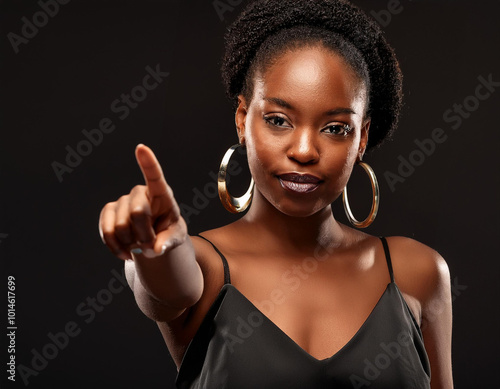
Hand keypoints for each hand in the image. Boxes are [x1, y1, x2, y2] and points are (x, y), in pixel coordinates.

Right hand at [99, 144, 186, 259]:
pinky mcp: (108, 212)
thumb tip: (157, 249)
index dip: (148, 163)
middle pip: (137, 213)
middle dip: (145, 235)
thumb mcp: (176, 237)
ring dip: (131, 243)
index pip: (155, 176)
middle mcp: (140, 193)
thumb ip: (169, 242)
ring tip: (139, 246)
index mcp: (161, 194)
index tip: (141, 148)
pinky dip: (116, 247)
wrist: (153, 239)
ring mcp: (122, 201)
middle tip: (150, 245)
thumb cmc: (168, 232)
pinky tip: (126, 252)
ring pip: (121, 226)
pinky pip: (107, 232)